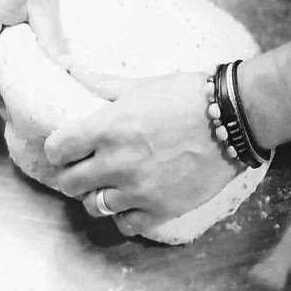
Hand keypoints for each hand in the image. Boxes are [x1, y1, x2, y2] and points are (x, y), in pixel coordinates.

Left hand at [44, 72, 237, 235]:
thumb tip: (69, 66)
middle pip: (70, 182)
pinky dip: (123, 213)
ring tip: (108, 182)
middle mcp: (116, 162)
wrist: (232, 118)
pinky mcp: (159, 209)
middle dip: (72, 172)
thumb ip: (101, 82)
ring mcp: (137, 190)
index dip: (59, 147)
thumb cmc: (187, 95)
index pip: (58, 149)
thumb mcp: (142, 84)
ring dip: (96, 194)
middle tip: (83, 165)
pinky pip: (124, 223)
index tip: (66, 145)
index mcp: (108, 127)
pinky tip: (130, 198)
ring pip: (93, 206)